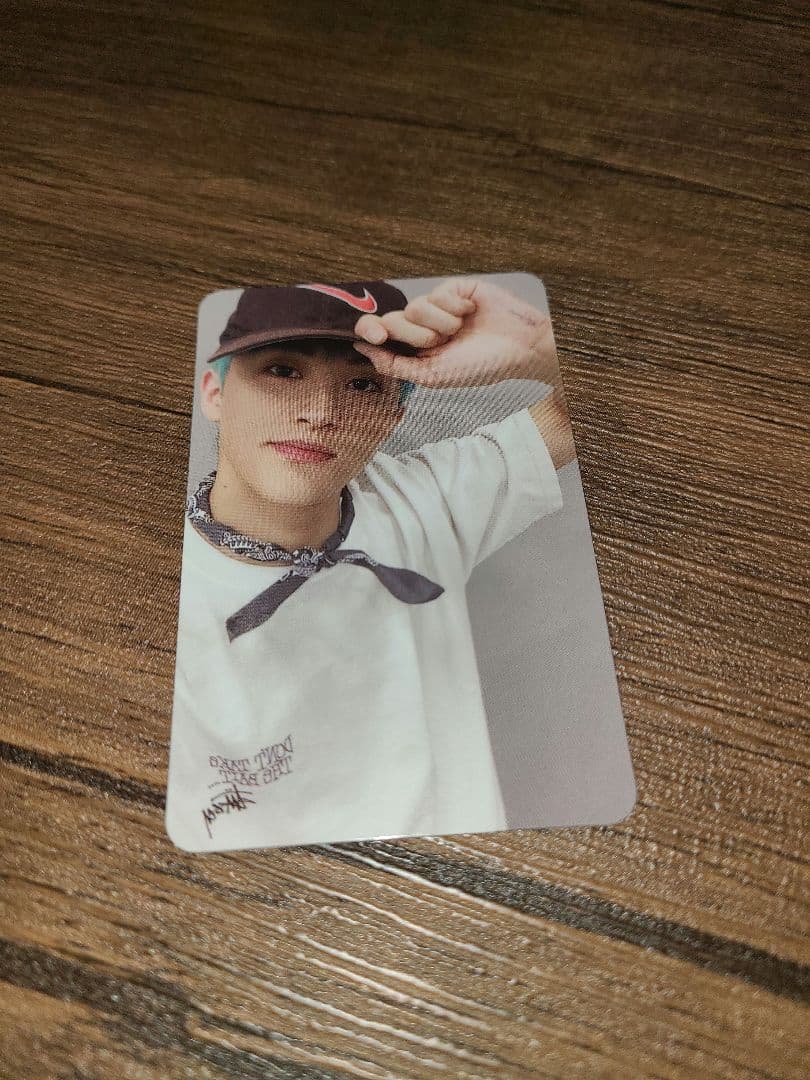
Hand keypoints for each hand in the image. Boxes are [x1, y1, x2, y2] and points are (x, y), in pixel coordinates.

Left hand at [352, 277, 559, 388]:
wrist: (518, 348)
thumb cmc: (480, 367)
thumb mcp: (433, 376)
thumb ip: (395, 365)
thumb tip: (363, 350)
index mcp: (414, 349)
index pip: (378, 334)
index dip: (371, 331)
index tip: (375, 337)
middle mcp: (422, 326)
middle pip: (392, 319)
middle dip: (414, 333)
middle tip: (439, 341)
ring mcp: (438, 306)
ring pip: (415, 306)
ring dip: (440, 323)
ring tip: (460, 330)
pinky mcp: (454, 289)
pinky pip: (437, 292)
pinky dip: (454, 307)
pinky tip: (470, 313)